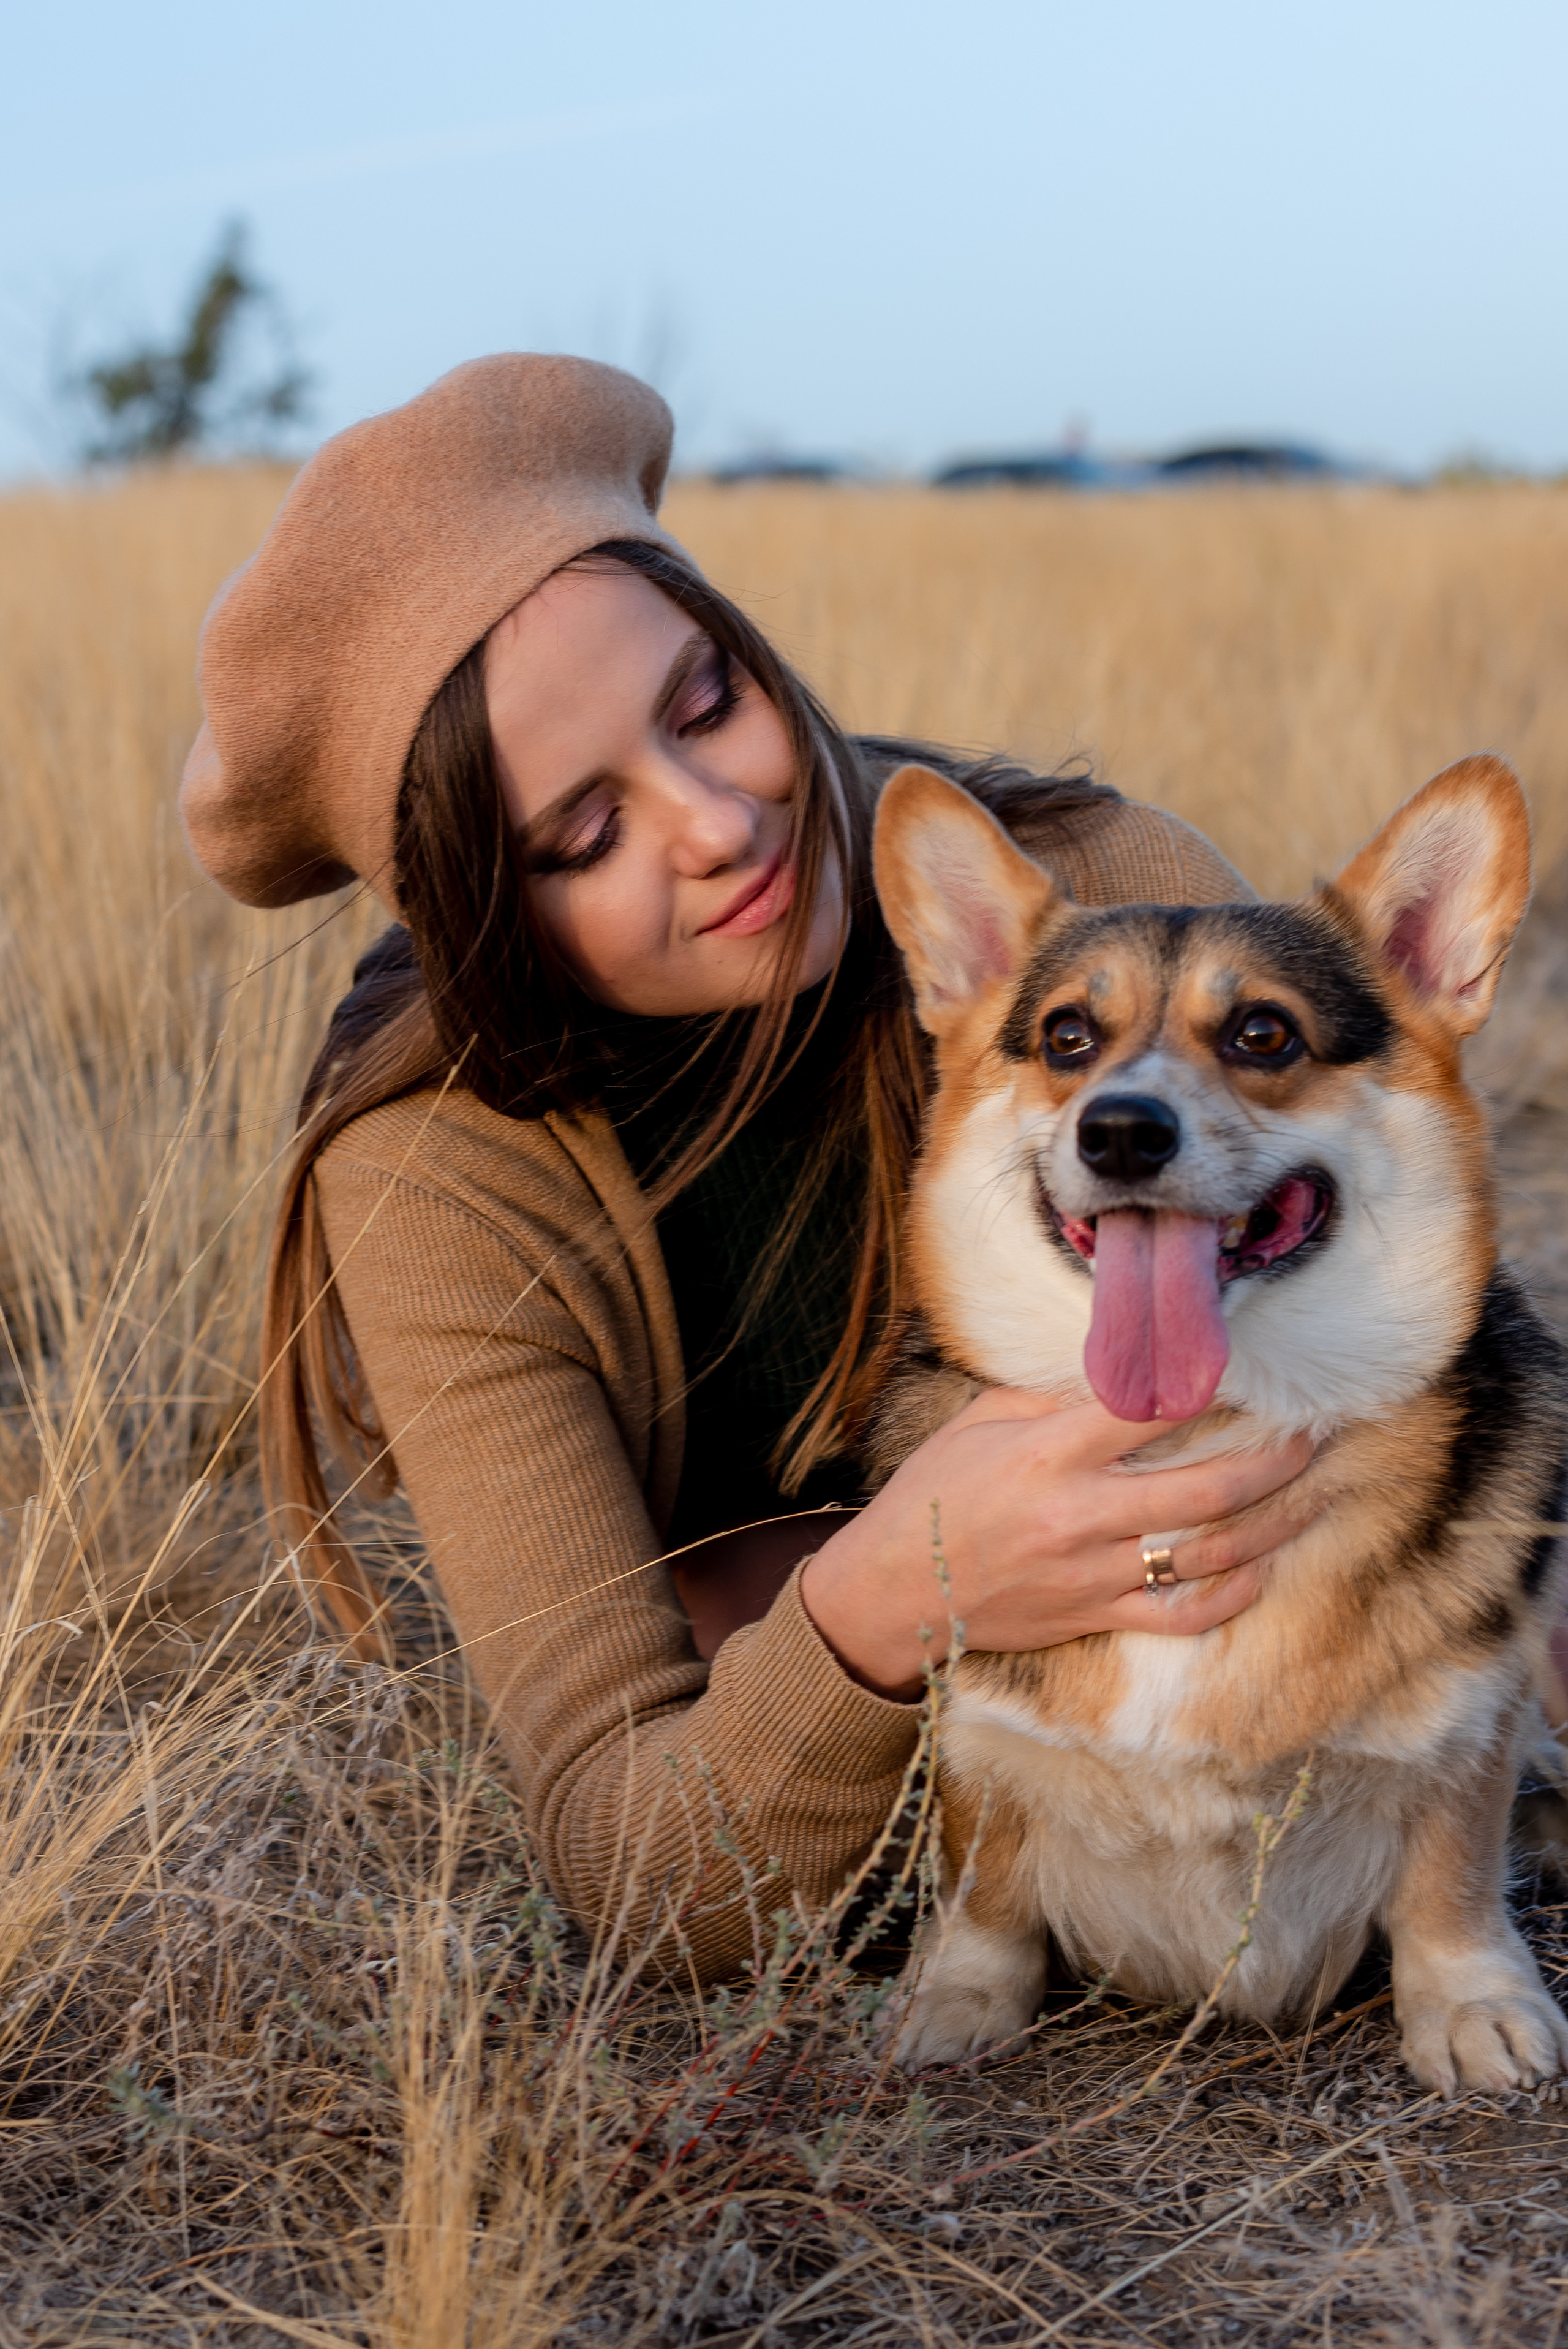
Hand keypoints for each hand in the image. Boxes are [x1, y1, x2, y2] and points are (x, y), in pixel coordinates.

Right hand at [801, 1389, 1317, 1698]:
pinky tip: (1260, 1569)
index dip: (1208, 1385)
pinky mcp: (1096, 1616)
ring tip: (1313, 1495)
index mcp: (1049, 1454)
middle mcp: (1081, 1515)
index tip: (1252, 1369)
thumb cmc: (931, 1495)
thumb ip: (1051, 1400)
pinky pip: (1181, 1615)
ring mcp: (1094, 1573)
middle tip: (1313, 1436)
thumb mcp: (980, 1423)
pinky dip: (1230, 1596)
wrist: (892, 1593)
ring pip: (1210, 1553)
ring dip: (1274, 1524)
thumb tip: (1119, 1377)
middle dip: (1274, 1461)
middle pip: (1207, 1489)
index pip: (1147, 1410)